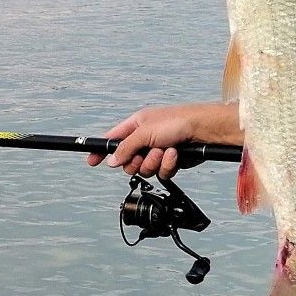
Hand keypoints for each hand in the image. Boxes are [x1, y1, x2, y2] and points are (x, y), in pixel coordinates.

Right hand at [87, 101, 239, 178]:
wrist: (203, 132)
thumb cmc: (176, 122)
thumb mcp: (145, 133)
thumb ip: (125, 148)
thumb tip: (111, 161)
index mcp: (135, 126)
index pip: (112, 139)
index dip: (101, 150)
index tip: (91, 160)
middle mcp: (145, 139)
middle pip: (127, 161)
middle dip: (136, 162)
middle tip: (144, 156)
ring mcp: (157, 151)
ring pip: (144, 169)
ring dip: (154, 162)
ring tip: (165, 151)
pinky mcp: (170, 162)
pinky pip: (160, 173)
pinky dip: (167, 165)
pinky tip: (175, 155)